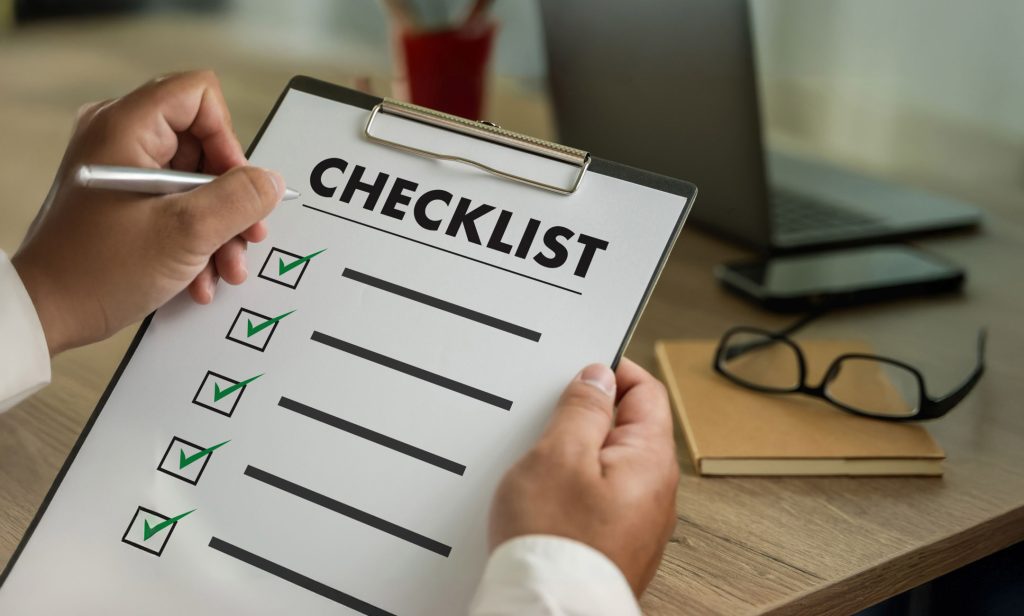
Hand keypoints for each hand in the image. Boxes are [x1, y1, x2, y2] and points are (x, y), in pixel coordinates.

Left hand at [11, 71, 284, 354]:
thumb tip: (269, 182)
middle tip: (243, 233)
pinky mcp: (124, 198)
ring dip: (219, 228)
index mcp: (125, 127)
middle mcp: (120, 139)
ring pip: (195, 181)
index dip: (227, 138)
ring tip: (223, 265)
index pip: (198, 97)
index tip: (234, 183)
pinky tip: (200, 273)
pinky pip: (177, 203)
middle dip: (230, 198)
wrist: (49, 311)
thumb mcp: (185, 233)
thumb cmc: (94, 271)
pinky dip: (196, 238)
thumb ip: (239, 200)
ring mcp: (121, 169)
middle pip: (203, 144)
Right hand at [489, 359, 678, 595]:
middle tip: (551, 420)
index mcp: (652, 461)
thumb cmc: (555, 542)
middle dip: (588, 416)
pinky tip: (546, 499)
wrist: (549, 609)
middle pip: (627, 429)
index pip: (646, 392)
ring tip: (542, 465)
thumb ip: (583, 410)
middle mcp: (655, 492)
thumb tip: (598, 378)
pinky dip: (575, 489)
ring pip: (609, 466)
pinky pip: (599, 499)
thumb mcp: (560, 455)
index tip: (581, 369)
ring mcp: (637, 522)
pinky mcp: (615, 543)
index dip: (613, 371)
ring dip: (577, 456)